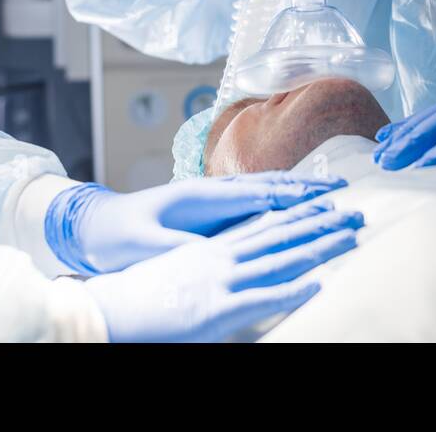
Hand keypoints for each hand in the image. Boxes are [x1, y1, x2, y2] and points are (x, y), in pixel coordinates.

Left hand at [47, 172, 346, 273]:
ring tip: (328, 193)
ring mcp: (211, 199)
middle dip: (306, 186)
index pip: (257, 192)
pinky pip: (252, 204)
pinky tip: (293, 207)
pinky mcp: (209, 212)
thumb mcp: (147, 246)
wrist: (94, 226)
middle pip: (268, 185)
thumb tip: (210, 250)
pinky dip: (278, 201)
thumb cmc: (118, 237)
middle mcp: (211, 191)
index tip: (324, 196)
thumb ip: (179, 246)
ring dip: (296, 191)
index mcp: (200, 196)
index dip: (293, 194)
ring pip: (263, 192)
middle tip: (341, 189)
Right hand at [85, 200, 362, 341]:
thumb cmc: (139, 298)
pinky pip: (263, 296)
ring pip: (282, 257)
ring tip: (349, 236)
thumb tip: (226, 267)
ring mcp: (222, 280)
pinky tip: (318, 281)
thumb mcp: (178, 275)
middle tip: (354, 212)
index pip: (263, 223)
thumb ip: (207, 269)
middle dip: (319, 222)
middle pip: (281, 233)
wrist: (109, 309)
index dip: (297, 212)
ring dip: (319, 246)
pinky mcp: (218, 308)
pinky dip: (292, 288)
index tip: (325, 203)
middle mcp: (222, 256)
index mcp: (213, 248)